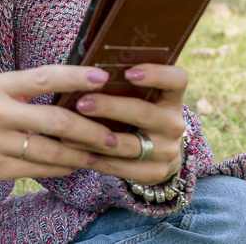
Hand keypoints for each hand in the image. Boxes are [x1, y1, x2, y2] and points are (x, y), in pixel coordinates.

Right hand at [0, 65, 119, 203]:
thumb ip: (23, 95)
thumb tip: (70, 97)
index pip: (45, 76)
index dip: (77, 75)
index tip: (105, 76)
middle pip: (56, 119)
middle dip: (92, 129)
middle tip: (118, 135)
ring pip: (50, 150)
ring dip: (82, 154)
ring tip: (105, 155)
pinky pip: (35, 170)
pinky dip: (60, 169)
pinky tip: (75, 167)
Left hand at [64, 63, 187, 185]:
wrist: (158, 152)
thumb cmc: (137, 113)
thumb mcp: (142, 97)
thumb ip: (123, 85)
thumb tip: (85, 71)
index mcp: (172, 98)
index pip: (177, 80)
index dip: (156, 74)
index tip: (128, 72)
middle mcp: (174, 124)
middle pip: (143, 113)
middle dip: (110, 107)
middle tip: (82, 103)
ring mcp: (167, 151)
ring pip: (129, 145)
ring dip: (96, 138)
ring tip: (69, 132)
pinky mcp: (155, 173)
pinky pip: (122, 168)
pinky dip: (97, 160)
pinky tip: (77, 153)